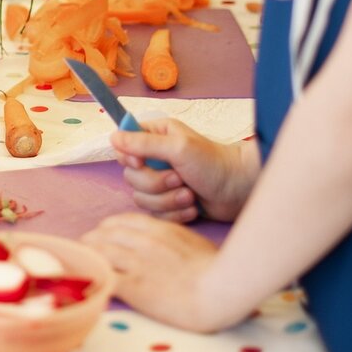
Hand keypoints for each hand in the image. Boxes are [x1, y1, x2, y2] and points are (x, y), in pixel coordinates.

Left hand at [82, 213, 231, 331]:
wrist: (217, 289)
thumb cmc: (215, 267)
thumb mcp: (191, 241)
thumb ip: (172, 237)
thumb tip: (165, 242)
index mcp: (158, 228)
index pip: (122, 220)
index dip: (108, 226)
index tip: (103, 232)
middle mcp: (142, 241)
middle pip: (106, 234)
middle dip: (93, 239)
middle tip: (85, 244)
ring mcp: (136, 263)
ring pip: (100, 251)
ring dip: (88, 254)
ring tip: (79, 258)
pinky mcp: (133, 286)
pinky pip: (104, 276)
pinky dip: (93, 276)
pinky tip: (88, 279)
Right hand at [111, 118, 257, 221]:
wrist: (239, 190)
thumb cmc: (213, 163)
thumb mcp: (178, 147)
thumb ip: (144, 143)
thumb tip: (113, 137)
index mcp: (156, 136)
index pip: (123, 146)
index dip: (128, 158)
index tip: (141, 163)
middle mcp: (155, 158)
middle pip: (130, 177)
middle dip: (155, 184)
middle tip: (179, 179)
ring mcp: (161, 183)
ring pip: (142, 198)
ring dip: (168, 200)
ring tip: (190, 195)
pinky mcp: (169, 204)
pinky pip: (156, 214)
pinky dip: (175, 213)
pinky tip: (193, 207)